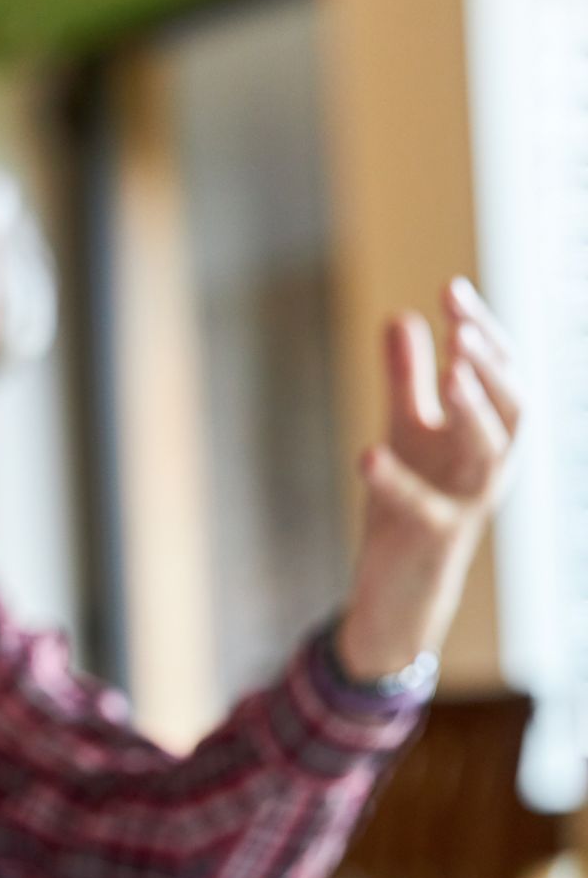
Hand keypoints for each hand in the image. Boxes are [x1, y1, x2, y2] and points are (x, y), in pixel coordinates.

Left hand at [338, 277, 519, 678]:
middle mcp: (490, 466)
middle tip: (464, 324)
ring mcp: (466, 503)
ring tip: (451, 373)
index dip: (482, 331)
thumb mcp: (406, 433)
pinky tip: (367, 453)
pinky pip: (421, 507)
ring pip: (489, 453)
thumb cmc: (411, 503)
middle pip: (511, 406)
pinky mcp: (431, 537)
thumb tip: (402, 316)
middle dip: (490, 363)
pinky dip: (395, 480)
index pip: (499, 374)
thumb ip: (406, 380)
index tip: (451, 289)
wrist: (401, 588)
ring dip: (472, 410)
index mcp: (488, 434)